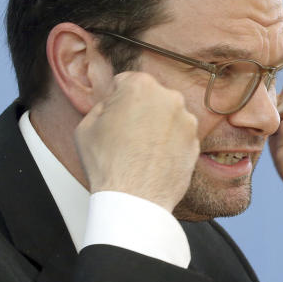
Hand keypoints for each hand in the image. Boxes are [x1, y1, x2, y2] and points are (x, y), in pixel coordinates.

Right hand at [74, 71, 200, 211]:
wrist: (135, 199)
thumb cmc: (109, 165)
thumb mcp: (87, 125)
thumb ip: (103, 105)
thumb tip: (113, 103)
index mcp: (141, 86)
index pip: (126, 82)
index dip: (116, 99)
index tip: (114, 114)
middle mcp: (169, 98)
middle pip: (150, 98)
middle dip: (139, 110)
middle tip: (126, 134)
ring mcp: (186, 120)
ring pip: (167, 116)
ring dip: (156, 127)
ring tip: (139, 150)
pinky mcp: (196, 142)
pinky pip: (178, 137)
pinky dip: (169, 144)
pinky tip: (153, 159)